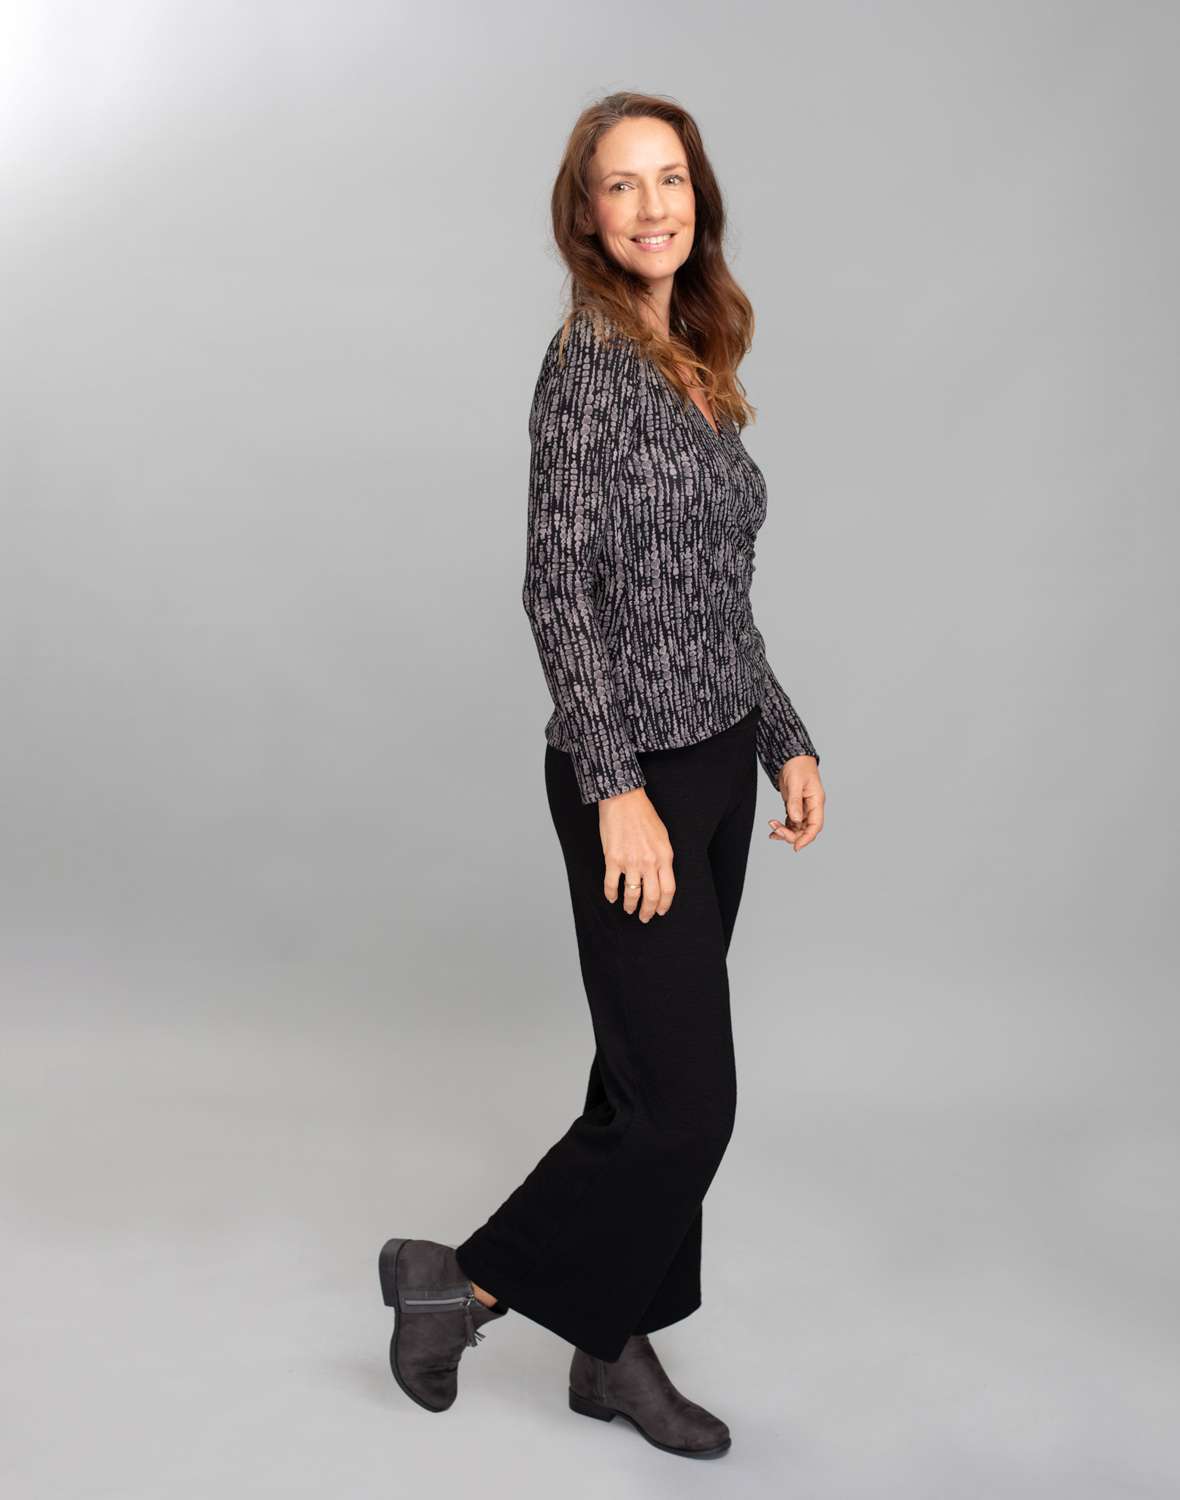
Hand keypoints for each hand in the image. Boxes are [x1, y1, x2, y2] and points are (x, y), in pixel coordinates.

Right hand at [598, 787, 675, 920]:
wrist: (623, 800)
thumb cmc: (643, 815)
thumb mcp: (663, 836)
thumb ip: (663, 857)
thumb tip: (661, 875)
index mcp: (664, 856)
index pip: (668, 890)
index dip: (664, 905)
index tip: (660, 912)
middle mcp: (649, 862)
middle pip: (652, 897)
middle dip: (648, 911)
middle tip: (644, 917)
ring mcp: (631, 862)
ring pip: (632, 894)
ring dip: (630, 906)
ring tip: (629, 909)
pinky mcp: (613, 859)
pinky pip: (612, 884)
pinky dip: (611, 894)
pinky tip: (612, 898)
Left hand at [769, 755, 823, 851]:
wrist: (792, 756)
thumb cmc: (798, 766)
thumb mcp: (796, 783)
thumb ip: (795, 802)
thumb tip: (795, 819)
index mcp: (817, 802)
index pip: (815, 825)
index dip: (807, 838)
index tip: (796, 846)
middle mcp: (811, 807)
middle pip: (805, 830)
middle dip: (791, 834)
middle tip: (775, 830)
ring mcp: (803, 808)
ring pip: (797, 828)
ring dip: (785, 831)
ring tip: (772, 826)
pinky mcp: (794, 807)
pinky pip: (790, 822)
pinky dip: (782, 827)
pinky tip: (773, 829)